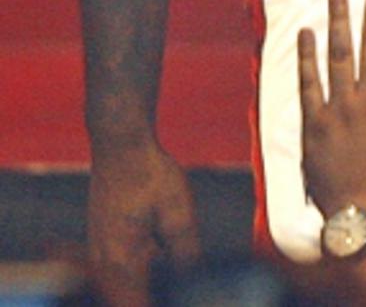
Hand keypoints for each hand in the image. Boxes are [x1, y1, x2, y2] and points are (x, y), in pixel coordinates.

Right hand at [88, 142, 200, 305]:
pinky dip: (139, 278)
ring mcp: (98, 253)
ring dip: (147, 291)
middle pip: (127, 302)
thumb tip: (196, 284)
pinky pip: (118, 275)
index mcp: (120, 261)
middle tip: (186, 291)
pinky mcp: (102, 242)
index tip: (185, 300)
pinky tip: (165, 264)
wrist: (121, 144)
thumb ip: (186, 254)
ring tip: (179, 283)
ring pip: (122, 290)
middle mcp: (102, 263)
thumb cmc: (150, 174)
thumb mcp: (178, 213)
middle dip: (157, 299)